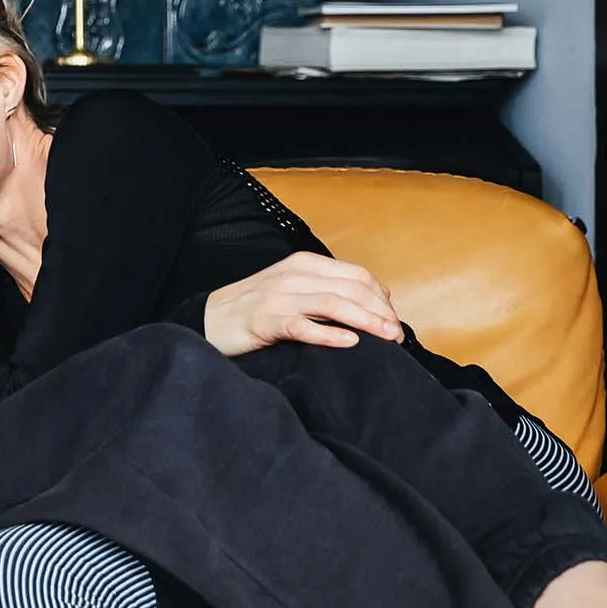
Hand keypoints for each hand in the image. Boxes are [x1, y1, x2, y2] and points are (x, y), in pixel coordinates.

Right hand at [203, 252, 402, 355]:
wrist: (209, 320)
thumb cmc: (253, 308)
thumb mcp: (291, 289)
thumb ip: (325, 289)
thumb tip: (372, 302)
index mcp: (303, 264)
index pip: (357, 275)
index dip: (382, 298)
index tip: (394, 320)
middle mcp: (294, 276)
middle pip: (351, 289)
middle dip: (381, 312)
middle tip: (397, 335)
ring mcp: (279, 297)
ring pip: (334, 304)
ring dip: (367, 321)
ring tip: (387, 339)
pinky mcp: (265, 321)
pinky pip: (304, 326)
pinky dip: (330, 334)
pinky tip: (350, 343)